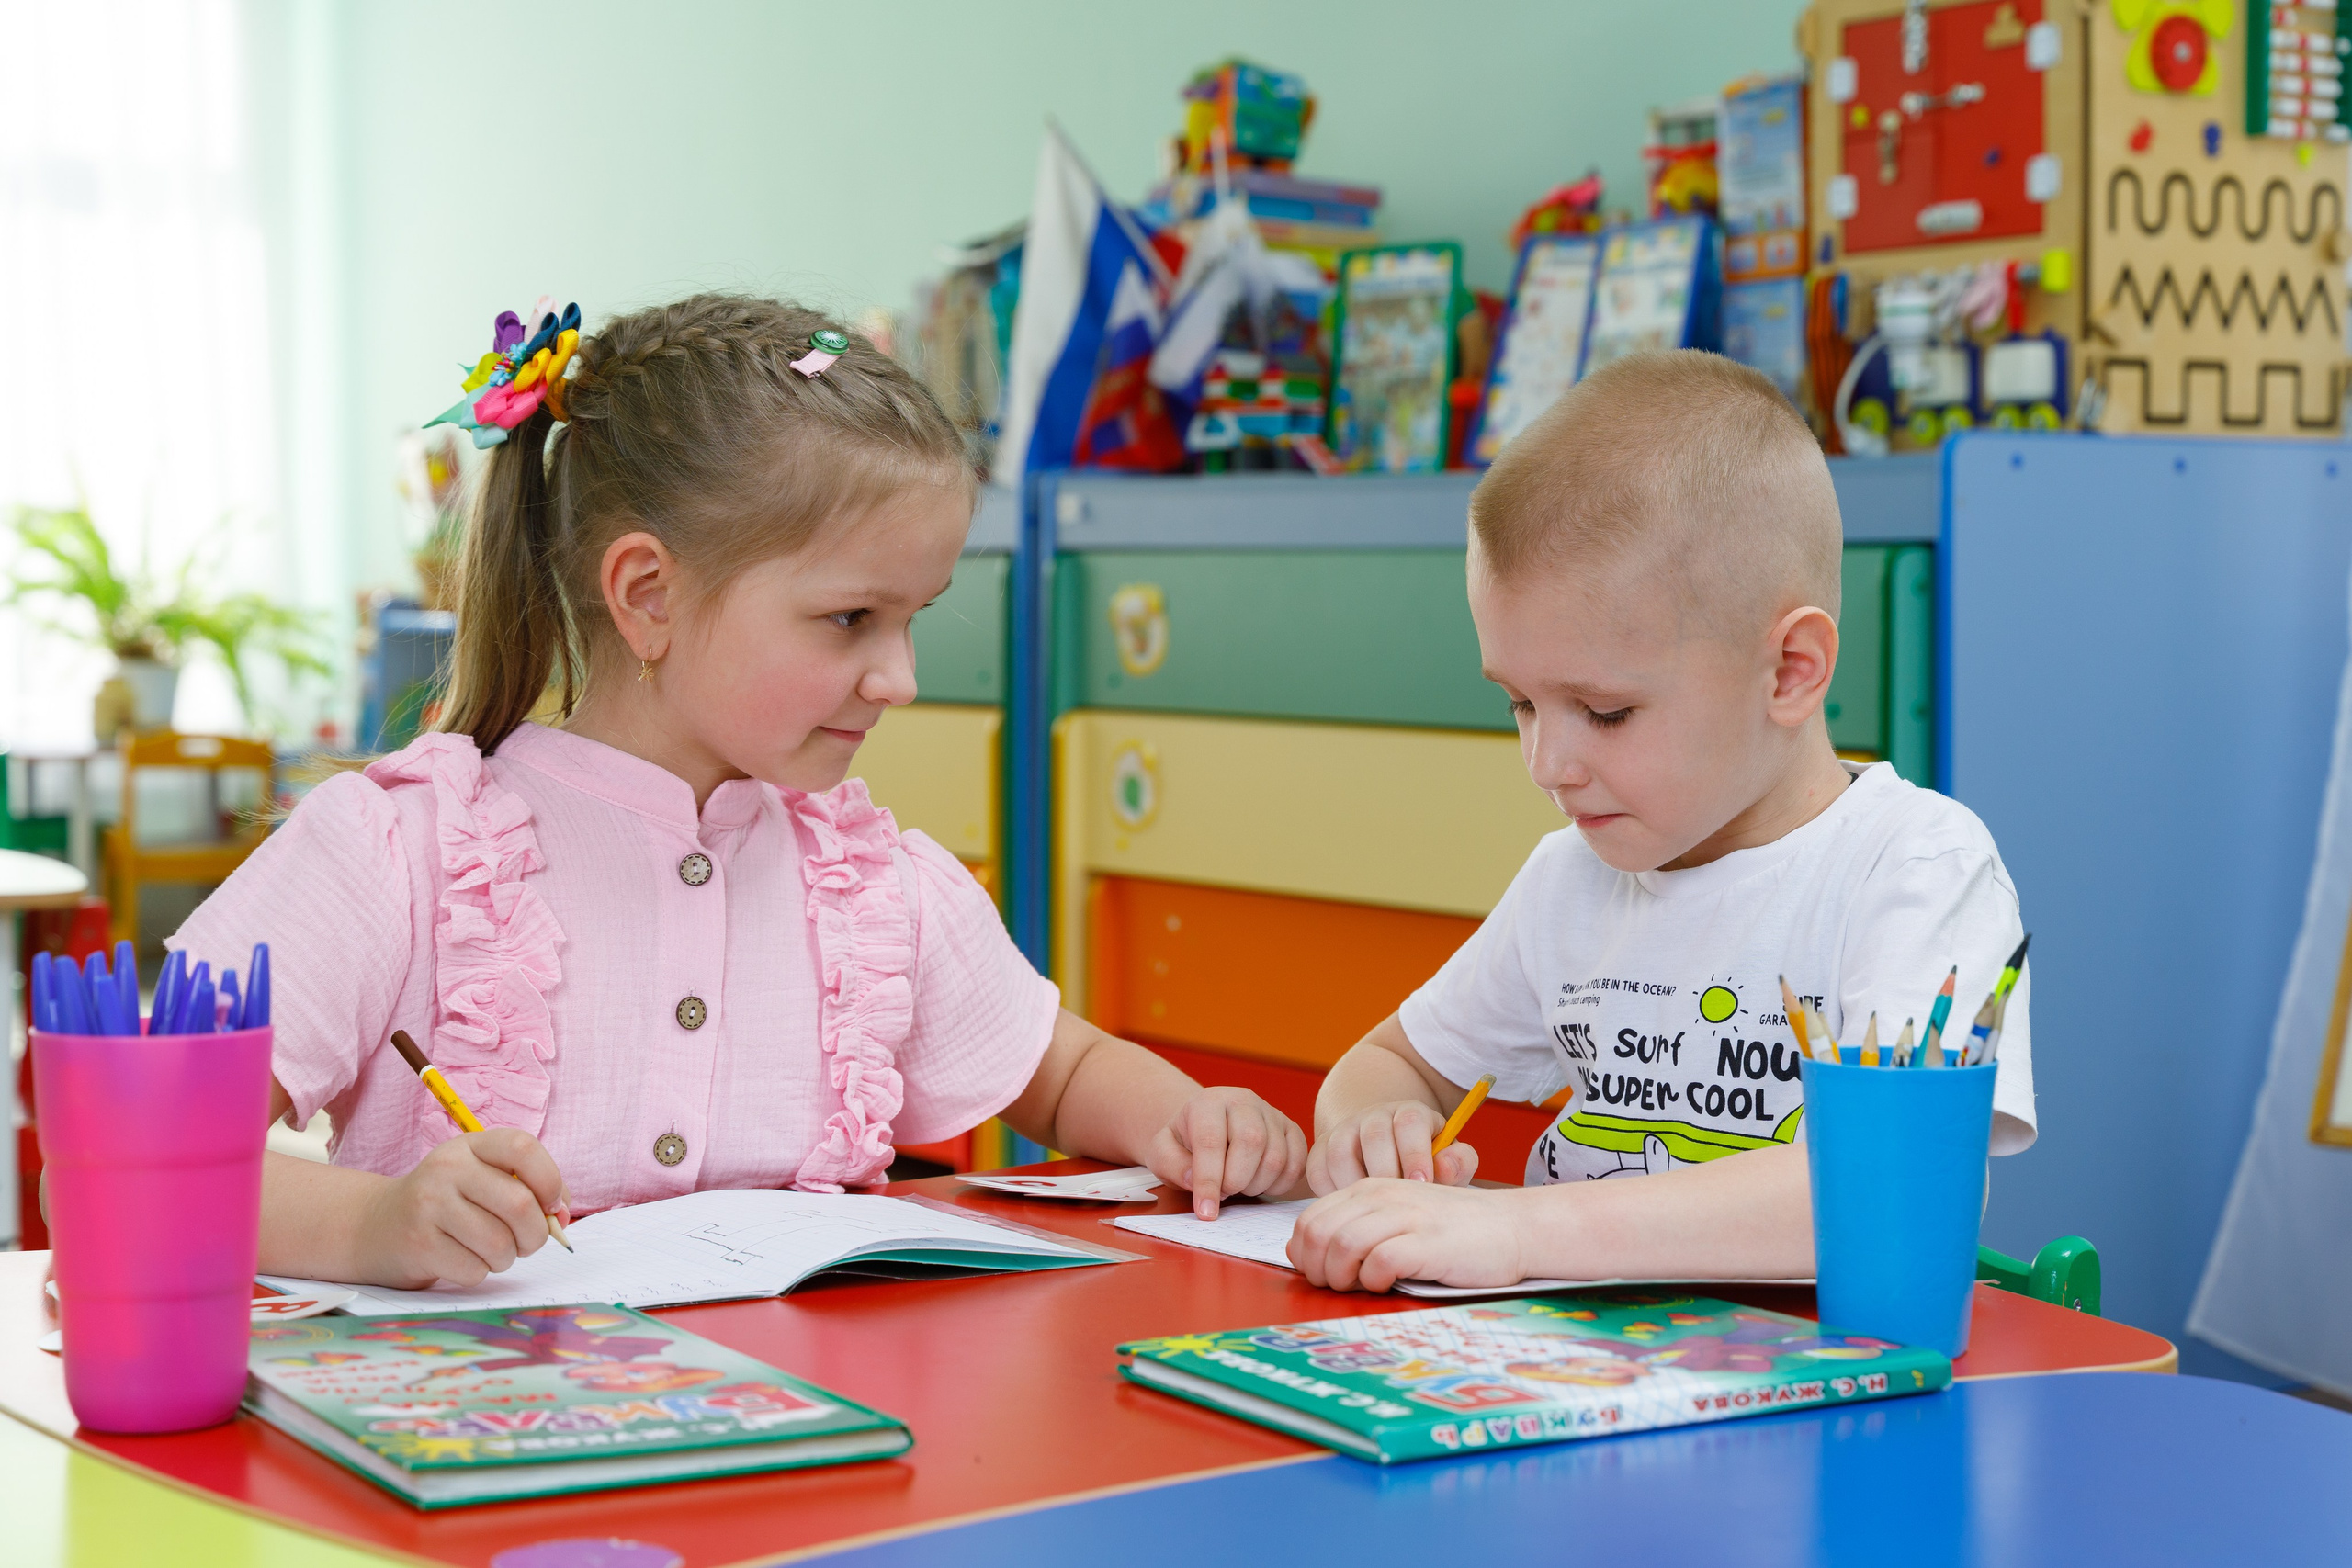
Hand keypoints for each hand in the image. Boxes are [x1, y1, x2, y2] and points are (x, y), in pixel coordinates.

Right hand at [353, 1129, 570, 1288]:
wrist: (376, 1226)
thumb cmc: (448, 1203)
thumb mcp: (482, 1177)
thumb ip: (528, 1188)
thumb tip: (562, 1216)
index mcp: (470, 1145)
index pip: (523, 1148)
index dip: (550, 1179)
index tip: (552, 1205)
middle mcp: (447, 1169)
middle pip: (520, 1205)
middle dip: (536, 1234)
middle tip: (528, 1241)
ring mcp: (429, 1205)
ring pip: (500, 1244)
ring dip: (507, 1258)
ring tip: (491, 1251)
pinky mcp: (419, 1244)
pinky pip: (475, 1269)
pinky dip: (479, 1272)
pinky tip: (462, 1259)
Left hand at [1145, 1086, 1308, 1218]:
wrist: (1208, 1127)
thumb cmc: (1185, 1143)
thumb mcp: (1162, 1152)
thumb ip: (1171, 1165)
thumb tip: (1195, 1181)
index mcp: (1208, 1102)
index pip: (1211, 1141)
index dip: (1209, 1181)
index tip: (1206, 1212)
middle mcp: (1243, 1100)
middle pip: (1252, 1141)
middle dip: (1236, 1180)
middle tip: (1224, 1192)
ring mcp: (1271, 1113)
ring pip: (1276, 1156)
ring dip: (1256, 1185)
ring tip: (1238, 1186)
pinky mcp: (1291, 1129)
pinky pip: (1297, 1163)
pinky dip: (1279, 1185)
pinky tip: (1259, 1183)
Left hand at [1288, 1178, 1526, 1292]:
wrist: (1513, 1228)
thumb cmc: (1452, 1233)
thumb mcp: (1396, 1219)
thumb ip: (1352, 1228)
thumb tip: (1301, 1251)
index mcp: (1369, 1190)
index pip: (1309, 1220)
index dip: (1305, 1255)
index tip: (1325, 1276)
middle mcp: (1383, 1196)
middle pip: (1316, 1233)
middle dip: (1316, 1269)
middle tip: (1339, 1287)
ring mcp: (1405, 1217)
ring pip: (1341, 1245)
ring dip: (1341, 1277)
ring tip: (1362, 1286)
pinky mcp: (1426, 1242)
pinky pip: (1378, 1262)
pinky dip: (1373, 1281)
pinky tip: (1388, 1283)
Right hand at [1306, 1100, 1478, 1194]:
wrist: (1388, 1159)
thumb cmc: (1425, 1168)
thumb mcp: (1447, 1164)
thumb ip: (1458, 1164)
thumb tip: (1445, 1167)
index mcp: (1409, 1114)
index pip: (1410, 1122)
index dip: (1415, 1153)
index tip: (1422, 1184)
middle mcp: (1373, 1116)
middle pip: (1374, 1136)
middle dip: (1387, 1173)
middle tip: (1397, 1204)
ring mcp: (1343, 1131)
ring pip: (1341, 1152)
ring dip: (1357, 1185)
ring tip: (1373, 1209)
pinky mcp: (1319, 1151)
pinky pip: (1318, 1171)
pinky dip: (1333, 1193)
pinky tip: (1352, 1208)